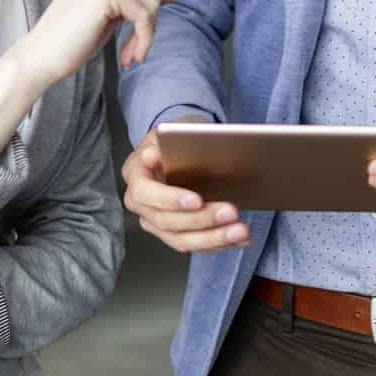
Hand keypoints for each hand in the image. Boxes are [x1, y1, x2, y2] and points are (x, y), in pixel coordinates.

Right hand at [19, 0, 217, 93]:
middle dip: (153, 20)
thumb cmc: (74, 37)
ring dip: (147, 34)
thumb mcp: (116, 13)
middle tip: (137, 47)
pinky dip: (144, 41)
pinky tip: (130, 56)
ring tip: (131, 53)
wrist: (41, 58)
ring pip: (154, 2)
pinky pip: (145, 16)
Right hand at [121, 126, 250, 253]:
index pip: (145, 192)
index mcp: (135, 175)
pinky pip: (194, 245)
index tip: (197, 199)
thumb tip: (151, 156)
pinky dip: (219, 243)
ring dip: (214, 238)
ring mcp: (155, 222)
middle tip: (230, 212)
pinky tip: (240, 238)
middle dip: (201, 220)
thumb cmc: (175, 140)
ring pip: (181, 240)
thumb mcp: (171, 130)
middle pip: (167, 221)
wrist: (178, 150)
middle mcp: (140, 204)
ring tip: (240, 232)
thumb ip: (164, 141)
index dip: (170, 199)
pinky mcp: (173, 234)